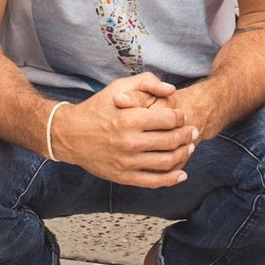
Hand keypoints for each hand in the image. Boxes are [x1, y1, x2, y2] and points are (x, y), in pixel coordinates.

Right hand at [58, 72, 198, 187]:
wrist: (71, 134)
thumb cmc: (97, 108)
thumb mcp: (119, 87)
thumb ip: (147, 83)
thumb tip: (171, 90)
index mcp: (130, 118)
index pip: (168, 119)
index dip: (180, 117)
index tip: (183, 116)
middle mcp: (130, 142)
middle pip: (171, 141)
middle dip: (187, 135)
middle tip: (193, 131)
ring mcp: (127, 162)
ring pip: (166, 162)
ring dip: (183, 154)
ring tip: (189, 147)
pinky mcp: (124, 177)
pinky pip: (154, 181)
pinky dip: (171, 179)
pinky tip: (181, 173)